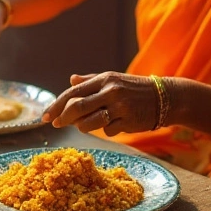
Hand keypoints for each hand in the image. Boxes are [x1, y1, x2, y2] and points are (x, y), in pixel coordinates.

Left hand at [42, 72, 157, 135]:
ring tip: (85, 124)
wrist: (166, 97)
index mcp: (104, 79)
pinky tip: (114, 124)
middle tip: (55, 124)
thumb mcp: (114, 79)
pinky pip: (107, 131)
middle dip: (62, 118)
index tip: (45, 116)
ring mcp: (120, 107)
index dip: (56, 105)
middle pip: (77, 107)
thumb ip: (91, 81)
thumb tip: (71, 79)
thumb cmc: (135, 88)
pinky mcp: (128, 122)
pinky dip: (105, 130)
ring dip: (82, 126)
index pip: (74, 92)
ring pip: (89, 123)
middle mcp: (111, 91)